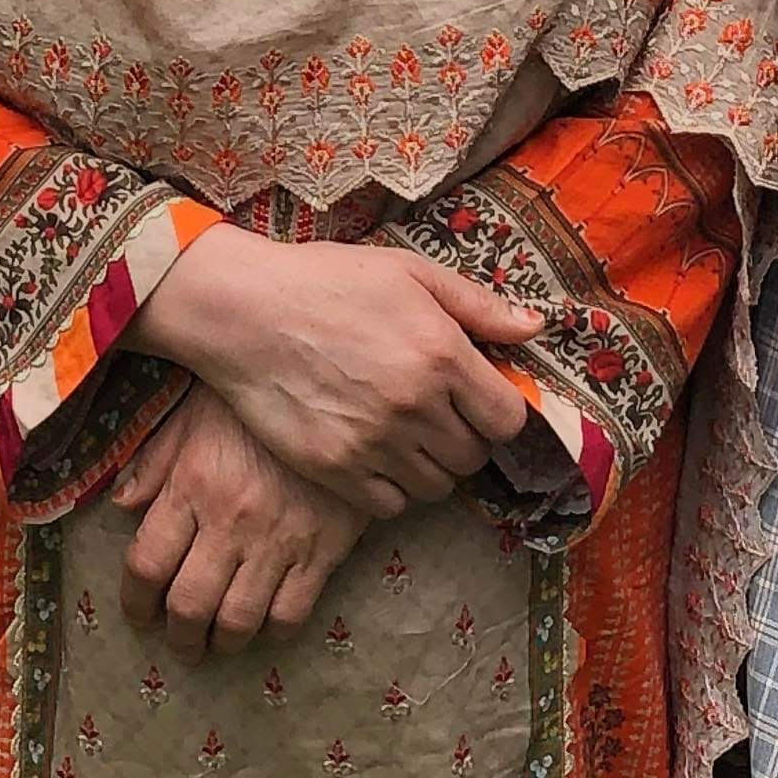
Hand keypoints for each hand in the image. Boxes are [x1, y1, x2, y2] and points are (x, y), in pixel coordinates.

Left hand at [113, 388, 368, 659]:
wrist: (342, 395)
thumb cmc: (255, 405)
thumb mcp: (194, 414)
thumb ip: (154, 462)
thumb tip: (122, 506)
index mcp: (192, 486)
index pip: (147, 564)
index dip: (135, 602)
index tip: (140, 615)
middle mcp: (230, 521)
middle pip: (190, 605)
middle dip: (179, 636)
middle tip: (180, 643)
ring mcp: (279, 540)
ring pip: (239, 620)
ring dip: (222, 644)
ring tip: (218, 644)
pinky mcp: (323, 551)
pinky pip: (291, 613)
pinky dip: (273, 632)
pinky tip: (265, 625)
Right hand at [127, 226, 540, 514]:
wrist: (242, 310)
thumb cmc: (326, 281)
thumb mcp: (408, 272)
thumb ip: (477, 305)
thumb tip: (535, 328)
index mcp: (440, 354)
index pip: (508, 420)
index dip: (498, 412)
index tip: (477, 400)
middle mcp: (413, 405)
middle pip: (473, 457)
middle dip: (464, 437)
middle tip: (437, 414)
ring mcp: (373, 442)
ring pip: (436, 486)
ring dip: (431, 465)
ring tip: (406, 434)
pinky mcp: (334, 469)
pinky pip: (390, 504)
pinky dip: (392, 487)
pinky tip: (377, 454)